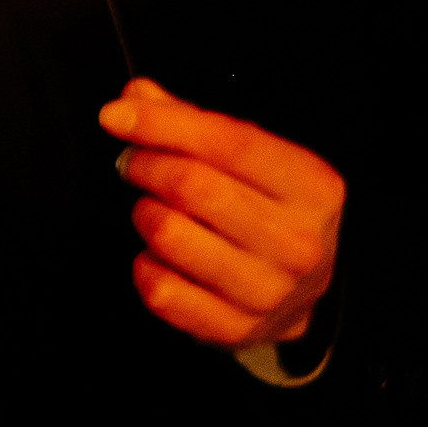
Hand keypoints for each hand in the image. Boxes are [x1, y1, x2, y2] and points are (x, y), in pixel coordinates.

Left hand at [99, 78, 344, 350]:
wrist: (306, 292)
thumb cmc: (273, 211)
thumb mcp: (257, 160)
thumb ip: (196, 123)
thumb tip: (136, 98)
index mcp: (313, 187)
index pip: (229, 142)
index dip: (163, 124)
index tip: (115, 116)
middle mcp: (298, 241)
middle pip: (193, 187)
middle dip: (145, 165)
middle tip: (132, 163)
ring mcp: (268, 291)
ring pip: (170, 236)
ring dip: (144, 213)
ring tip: (152, 208)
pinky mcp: (233, 329)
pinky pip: (160, 291)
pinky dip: (144, 266)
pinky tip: (156, 255)